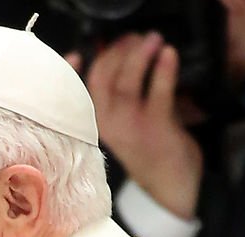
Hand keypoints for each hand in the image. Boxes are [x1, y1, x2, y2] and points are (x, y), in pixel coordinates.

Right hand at [70, 32, 203, 219]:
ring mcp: (130, 126)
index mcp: (95, 125)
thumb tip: (128, 63)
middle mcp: (106, 125)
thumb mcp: (126, 128)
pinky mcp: (155, 127)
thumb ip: (124, 100)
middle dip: (116, 52)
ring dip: (139, 55)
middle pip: (102, 78)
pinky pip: (158, 91)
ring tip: (152, 39)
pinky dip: (164, 69)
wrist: (168, 191)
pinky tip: (169, 54)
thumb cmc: (149, 155)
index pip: (79, 92)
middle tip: (134, 38)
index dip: (75, 69)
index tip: (78, 53)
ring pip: (126, 82)